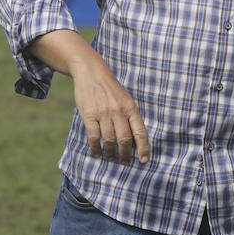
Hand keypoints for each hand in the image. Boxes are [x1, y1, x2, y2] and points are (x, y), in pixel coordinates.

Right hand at [31, 30, 150, 163]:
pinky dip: (96, 148)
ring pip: (109, 140)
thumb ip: (129, 118)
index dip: (143, 148)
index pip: (140, 132)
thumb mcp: (125, 99)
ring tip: (110, 158)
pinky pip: (94, 137)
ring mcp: (103, 113)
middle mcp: (119, 111)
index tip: (144, 160)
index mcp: (131, 107)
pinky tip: (98, 153)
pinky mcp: (89, 115)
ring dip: (110, 153)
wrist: (91, 72)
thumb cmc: (110, 89)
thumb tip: (133, 142)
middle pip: (124, 140)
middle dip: (125, 155)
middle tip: (124, 162)